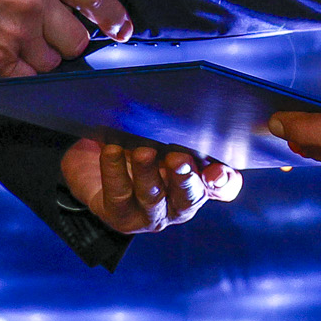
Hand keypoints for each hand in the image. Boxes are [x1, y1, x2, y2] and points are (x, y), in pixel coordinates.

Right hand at [0, 0, 131, 78]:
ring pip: (48, 63)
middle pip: (75, 40)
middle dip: (64, 38)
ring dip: (37, 56)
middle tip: (44, 27)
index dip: (111, 14)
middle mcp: (33, 1)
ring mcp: (14, 34)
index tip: (122, 28)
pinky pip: (19, 77)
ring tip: (14, 39)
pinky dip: (12, 72)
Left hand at [60, 138, 241, 234]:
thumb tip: (182, 103)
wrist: (95, 166)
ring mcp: (152, 214)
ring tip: (142, 152)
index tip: (215, 171)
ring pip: (153, 196)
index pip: (224, 186)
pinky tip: (111, 150)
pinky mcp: (122, 216)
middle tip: (176, 157)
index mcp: (199, 180)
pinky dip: (115, 171)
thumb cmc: (136, 144)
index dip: (224, 180)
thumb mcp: (159, 133)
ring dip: (147, 173)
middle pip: (190, 195)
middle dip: (184, 177)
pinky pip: (119, 195)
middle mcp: (180, 202)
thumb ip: (176, 125)